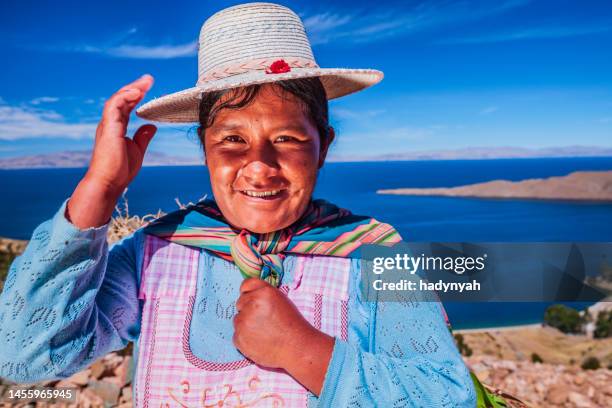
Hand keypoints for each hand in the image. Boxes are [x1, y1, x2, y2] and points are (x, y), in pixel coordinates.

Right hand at [87, 74, 156, 196]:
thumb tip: (152, 126)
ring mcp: (108, 125)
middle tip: (149, 79)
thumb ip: (143, 137)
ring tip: (146, 82)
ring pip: (117, 99)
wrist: (108, 184)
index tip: (148, 88)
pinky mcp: (109, 128)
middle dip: (135, 87)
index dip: (136, 95)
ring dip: (132, 88)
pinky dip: (125, 97)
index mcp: (116, 127)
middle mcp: (110, 123)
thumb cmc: (119, 171)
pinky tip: (137, 92)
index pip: (126, 106)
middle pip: (122, 99)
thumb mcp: (137, 150)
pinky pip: (114, 106)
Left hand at [233, 278, 314, 367]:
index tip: (253, 300)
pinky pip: (237, 334)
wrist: (297, 348)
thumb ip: (263, 294)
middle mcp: (252, 305)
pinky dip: (245, 338)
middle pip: (240, 303)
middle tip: (264, 320)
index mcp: (264, 293)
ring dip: (246, 324)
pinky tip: (259, 341)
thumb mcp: (281, 300)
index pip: (246, 285)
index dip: (250, 293)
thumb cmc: (292, 325)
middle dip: (248, 309)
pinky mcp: (239, 338)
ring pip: (237, 319)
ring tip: (264, 332)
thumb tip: (247, 293)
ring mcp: (243, 322)